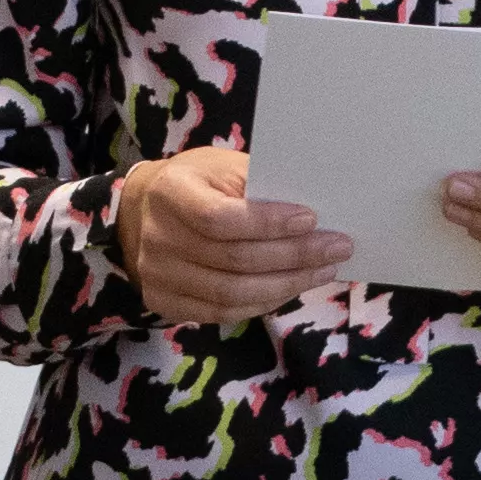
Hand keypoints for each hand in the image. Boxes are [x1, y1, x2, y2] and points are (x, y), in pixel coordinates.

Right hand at [111, 141, 348, 324]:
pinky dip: (263, 303)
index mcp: (170, 192)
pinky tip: (290, 287)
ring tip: (323, 271)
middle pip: (233, 260)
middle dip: (294, 256)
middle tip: (336, 248)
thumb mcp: (223, 166)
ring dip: (286, 285)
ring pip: (232, 294)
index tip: (312, 219)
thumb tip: (314, 208)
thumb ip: (260, 184)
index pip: (220, 218)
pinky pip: (222, 313)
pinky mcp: (164, 302)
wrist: (144, 210)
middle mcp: (157, 237)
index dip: (269, 223)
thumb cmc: (197, 183)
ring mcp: (156, 275)